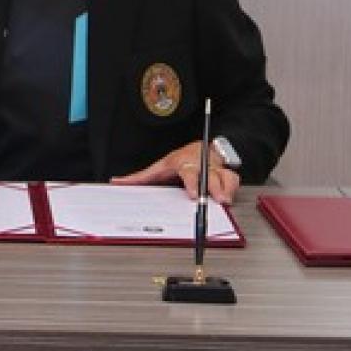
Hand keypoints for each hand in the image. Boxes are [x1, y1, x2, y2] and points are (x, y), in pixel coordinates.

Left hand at [112, 143, 240, 204]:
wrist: (201, 148)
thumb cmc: (179, 160)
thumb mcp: (159, 167)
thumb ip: (140, 177)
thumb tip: (116, 182)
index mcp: (184, 164)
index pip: (189, 173)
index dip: (192, 184)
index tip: (193, 195)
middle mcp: (201, 165)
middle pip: (211, 176)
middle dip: (215, 189)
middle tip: (219, 201)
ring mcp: (215, 169)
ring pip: (225, 177)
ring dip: (226, 189)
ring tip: (225, 202)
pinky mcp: (226, 173)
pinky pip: (233, 180)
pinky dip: (233, 188)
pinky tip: (229, 197)